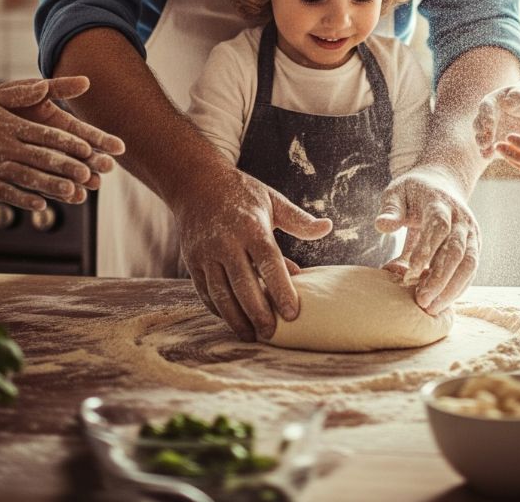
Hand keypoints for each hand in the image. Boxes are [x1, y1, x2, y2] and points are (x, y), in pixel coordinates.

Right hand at [0, 77, 123, 208]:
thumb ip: (22, 93)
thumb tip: (47, 84)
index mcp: (9, 125)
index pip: (45, 135)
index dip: (68, 143)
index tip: (88, 149)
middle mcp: (2, 146)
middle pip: (40, 158)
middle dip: (66, 167)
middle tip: (89, 174)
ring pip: (26, 178)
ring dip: (51, 186)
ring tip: (73, 193)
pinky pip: (4, 193)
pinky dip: (23, 199)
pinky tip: (41, 205)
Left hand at [8, 75, 124, 188]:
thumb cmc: (6, 98)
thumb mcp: (30, 89)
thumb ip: (57, 88)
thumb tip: (85, 81)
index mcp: (59, 123)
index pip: (85, 133)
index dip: (102, 140)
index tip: (119, 147)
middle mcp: (54, 144)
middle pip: (79, 156)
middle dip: (95, 161)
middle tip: (108, 168)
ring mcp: (40, 160)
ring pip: (64, 173)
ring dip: (79, 180)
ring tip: (92, 186)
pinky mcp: (24, 173)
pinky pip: (42, 184)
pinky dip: (56, 191)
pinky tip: (68, 197)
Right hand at [176, 166, 331, 342]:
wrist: (197, 183)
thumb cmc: (242, 194)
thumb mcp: (272, 200)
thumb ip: (298, 220)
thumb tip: (327, 228)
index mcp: (251, 226)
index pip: (269, 262)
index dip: (281, 288)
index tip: (292, 313)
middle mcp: (226, 241)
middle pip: (244, 284)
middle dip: (258, 313)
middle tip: (272, 334)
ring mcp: (206, 253)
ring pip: (221, 293)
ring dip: (236, 318)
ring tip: (251, 336)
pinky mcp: (192, 261)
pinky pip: (205, 292)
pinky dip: (218, 309)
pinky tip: (232, 320)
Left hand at [375, 165, 479, 314]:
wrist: (440, 184)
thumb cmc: (412, 192)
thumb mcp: (397, 193)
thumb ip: (390, 210)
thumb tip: (382, 226)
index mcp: (440, 202)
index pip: (438, 227)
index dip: (426, 250)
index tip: (409, 274)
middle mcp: (461, 218)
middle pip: (456, 250)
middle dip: (440, 278)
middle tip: (422, 301)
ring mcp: (471, 233)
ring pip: (469, 264)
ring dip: (452, 289)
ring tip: (432, 308)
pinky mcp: (475, 246)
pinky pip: (470, 271)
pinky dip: (458, 288)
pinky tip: (441, 302)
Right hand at [473, 83, 519, 157]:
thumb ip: (516, 96)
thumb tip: (507, 103)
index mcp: (491, 102)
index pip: (485, 109)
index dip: (486, 116)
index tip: (489, 124)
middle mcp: (486, 116)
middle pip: (479, 124)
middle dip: (481, 134)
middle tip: (485, 142)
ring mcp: (489, 129)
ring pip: (481, 137)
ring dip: (482, 145)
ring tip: (485, 152)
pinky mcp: (495, 139)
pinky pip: (489, 147)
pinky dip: (488, 152)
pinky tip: (489, 157)